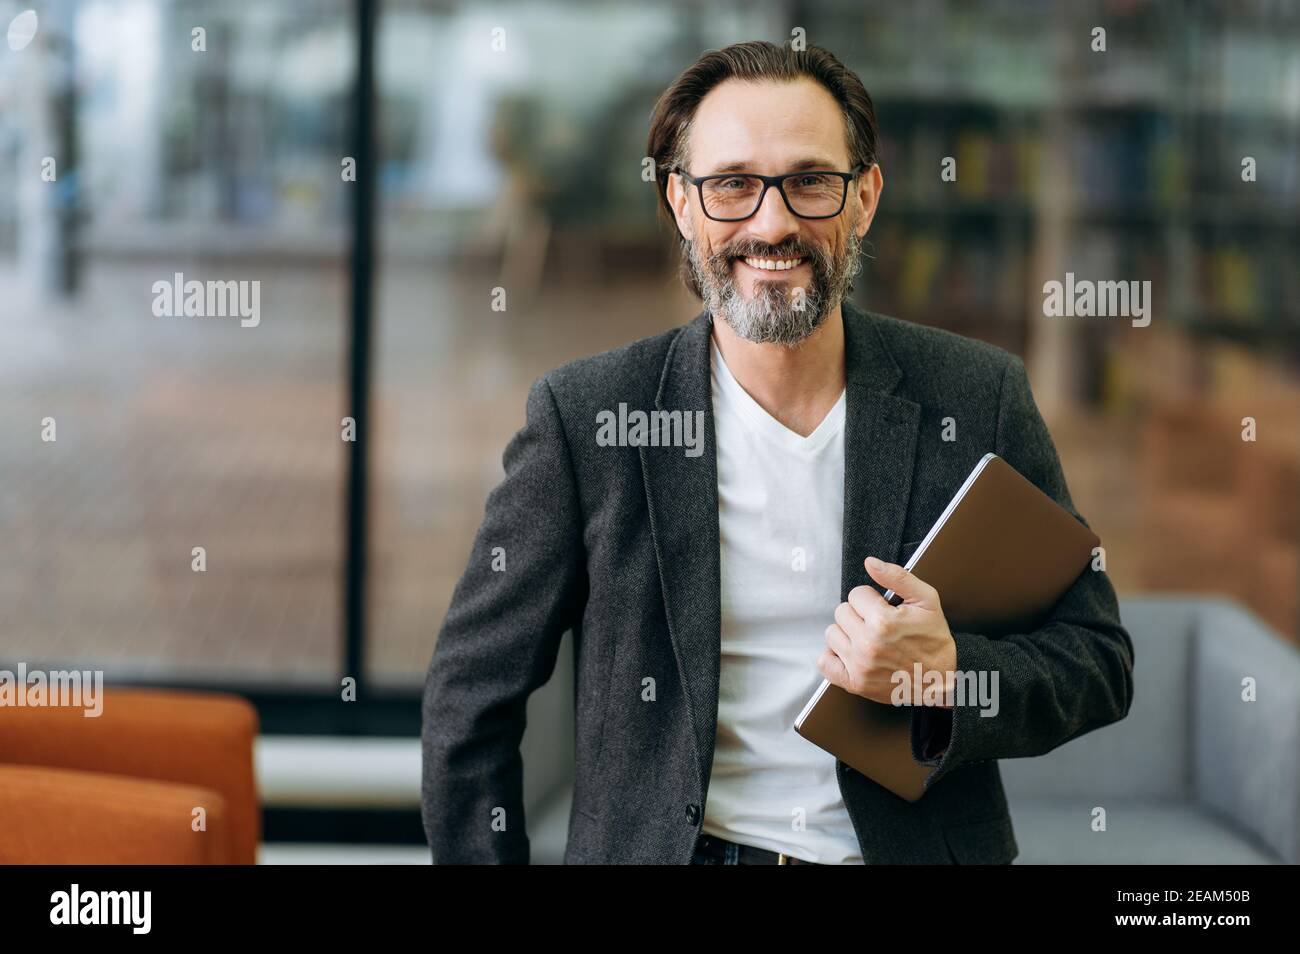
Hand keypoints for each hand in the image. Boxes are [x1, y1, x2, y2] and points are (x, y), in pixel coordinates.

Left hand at [817, 556, 957, 705]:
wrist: (942, 680)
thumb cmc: (935, 640)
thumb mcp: (927, 601)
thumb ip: (897, 577)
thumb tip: (870, 563)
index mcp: (883, 621)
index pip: (856, 594)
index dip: (871, 599)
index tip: (884, 609)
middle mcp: (868, 644)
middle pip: (841, 612)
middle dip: (858, 614)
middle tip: (877, 624)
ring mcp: (859, 665)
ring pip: (832, 633)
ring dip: (847, 633)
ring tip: (867, 638)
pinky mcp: (854, 683)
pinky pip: (825, 662)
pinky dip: (834, 656)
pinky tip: (851, 653)